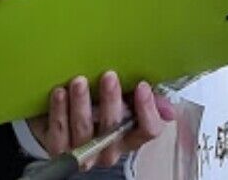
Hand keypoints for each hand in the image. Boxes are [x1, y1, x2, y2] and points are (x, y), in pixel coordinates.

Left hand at [28, 72, 174, 169]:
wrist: (58, 121)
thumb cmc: (92, 108)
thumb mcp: (120, 102)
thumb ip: (144, 101)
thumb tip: (169, 108)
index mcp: (127, 136)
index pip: (147, 131)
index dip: (147, 110)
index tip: (142, 86)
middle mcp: (107, 147)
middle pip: (114, 129)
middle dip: (112, 101)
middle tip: (109, 77)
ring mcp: (82, 150)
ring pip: (85, 130)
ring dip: (82, 103)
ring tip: (79, 82)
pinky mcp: (58, 147)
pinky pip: (59, 132)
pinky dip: (59, 110)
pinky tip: (60, 93)